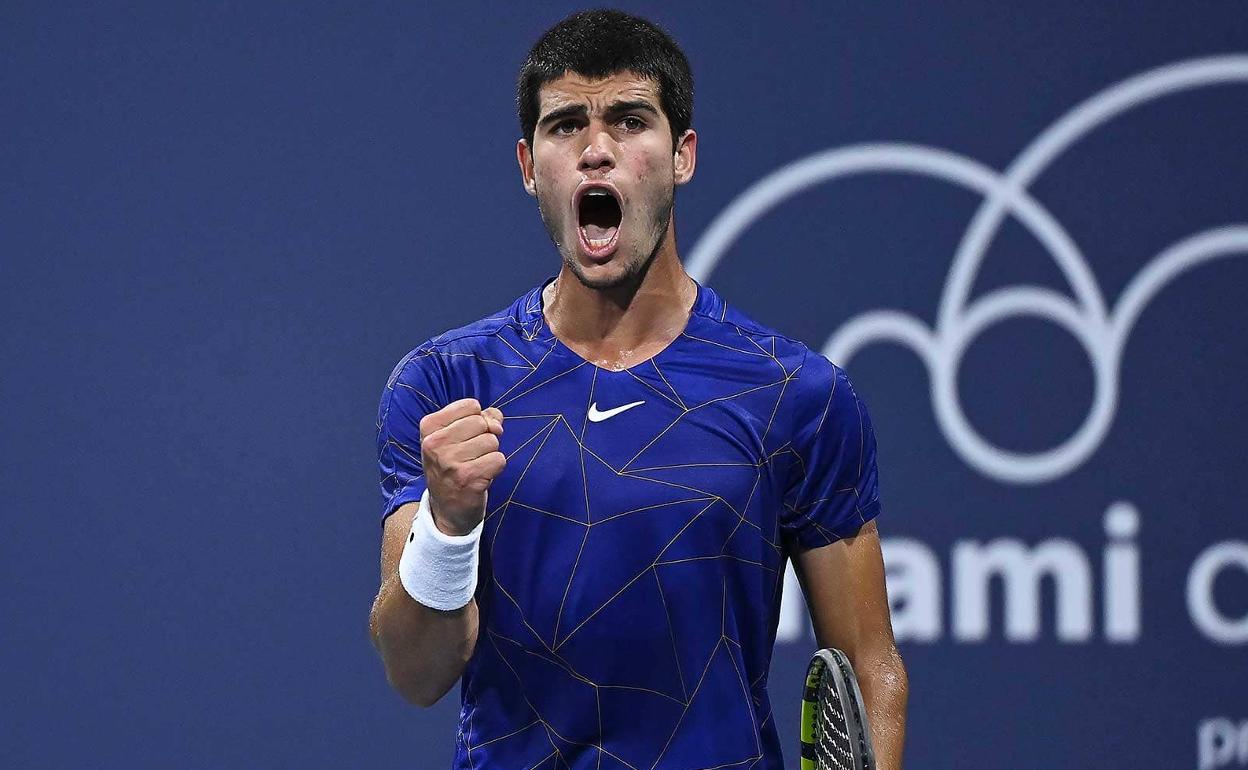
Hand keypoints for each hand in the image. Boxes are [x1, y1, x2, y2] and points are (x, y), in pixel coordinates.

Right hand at [418, 398, 505, 535]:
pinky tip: (481, 477)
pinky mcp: (467, 478)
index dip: (478, 419)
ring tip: (475, 466)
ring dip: (490, 454)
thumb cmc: (453, 466)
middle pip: (482, 423)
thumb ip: (479, 418)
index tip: (467, 436)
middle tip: (471, 455)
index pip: (471, 405)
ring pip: (492, 441)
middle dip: (485, 437)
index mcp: (429, 427)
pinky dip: (496, 468)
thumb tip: (497, 419)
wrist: (446, 509)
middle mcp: (435, 443)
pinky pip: (499, 459)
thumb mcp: (454, 438)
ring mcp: (450, 461)